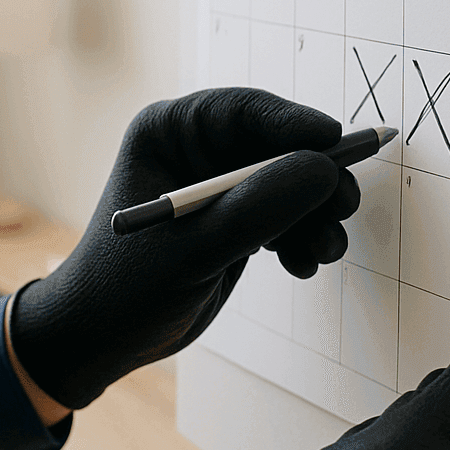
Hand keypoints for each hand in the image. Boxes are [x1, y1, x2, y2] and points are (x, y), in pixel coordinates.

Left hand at [10, 88, 358, 408]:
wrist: (104, 338)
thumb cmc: (125, 288)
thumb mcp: (194, 250)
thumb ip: (257, 209)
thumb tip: (321, 170)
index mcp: (168, 133)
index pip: (242, 111)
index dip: (294, 122)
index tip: (335, 143)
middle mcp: (196, 150)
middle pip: (277, 144)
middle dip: (314, 179)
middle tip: (344, 208)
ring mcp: (219, 185)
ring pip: (290, 182)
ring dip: (315, 215)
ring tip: (322, 252)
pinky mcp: (236, 219)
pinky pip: (286, 214)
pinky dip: (302, 237)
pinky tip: (300, 266)